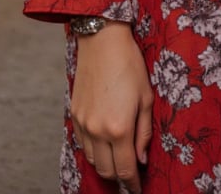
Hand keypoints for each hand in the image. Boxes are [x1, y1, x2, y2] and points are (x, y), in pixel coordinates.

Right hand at [70, 21, 153, 193]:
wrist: (102, 41)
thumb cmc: (129, 65)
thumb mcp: (146, 98)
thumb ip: (144, 132)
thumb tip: (142, 158)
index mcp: (119, 128)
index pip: (125, 169)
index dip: (133, 183)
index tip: (138, 188)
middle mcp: (98, 131)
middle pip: (106, 170)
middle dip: (119, 177)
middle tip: (130, 174)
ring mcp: (83, 123)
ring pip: (93, 159)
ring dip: (106, 165)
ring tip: (118, 159)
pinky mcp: (74, 114)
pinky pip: (82, 144)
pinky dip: (94, 150)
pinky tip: (104, 143)